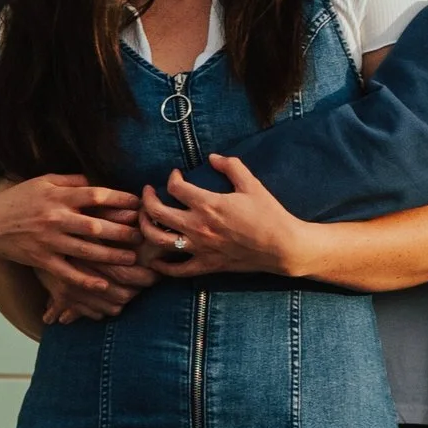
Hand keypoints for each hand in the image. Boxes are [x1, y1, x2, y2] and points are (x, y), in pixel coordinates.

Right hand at [0, 175, 152, 318]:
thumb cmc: (21, 199)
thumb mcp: (44, 182)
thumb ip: (71, 182)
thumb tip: (98, 181)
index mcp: (58, 195)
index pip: (95, 195)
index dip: (120, 198)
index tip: (138, 204)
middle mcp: (55, 217)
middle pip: (95, 225)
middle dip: (122, 231)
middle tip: (142, 236)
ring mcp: (48, 240)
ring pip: (85, 250)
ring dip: (111, 256)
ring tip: (131, 260)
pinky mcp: (41, 259)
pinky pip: (67, 272)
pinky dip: (85, 280)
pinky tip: (103, 284)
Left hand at [137, 153, 312, 281]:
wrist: (282, 246)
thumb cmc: (269, 213)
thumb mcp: (251, 184)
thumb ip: (231, 166)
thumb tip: (212, 157)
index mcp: (208, 204)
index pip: (175, 187)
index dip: (172, 177)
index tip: (176, 175)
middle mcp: (198, 226)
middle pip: (156, 212)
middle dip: (147, 199)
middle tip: (148, 192)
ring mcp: (200, 248)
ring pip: (158, 240)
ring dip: (145, 227)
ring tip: (145, 219)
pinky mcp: (206, 265)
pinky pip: (177, 270)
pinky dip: (162, 266)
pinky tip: (156, 258)